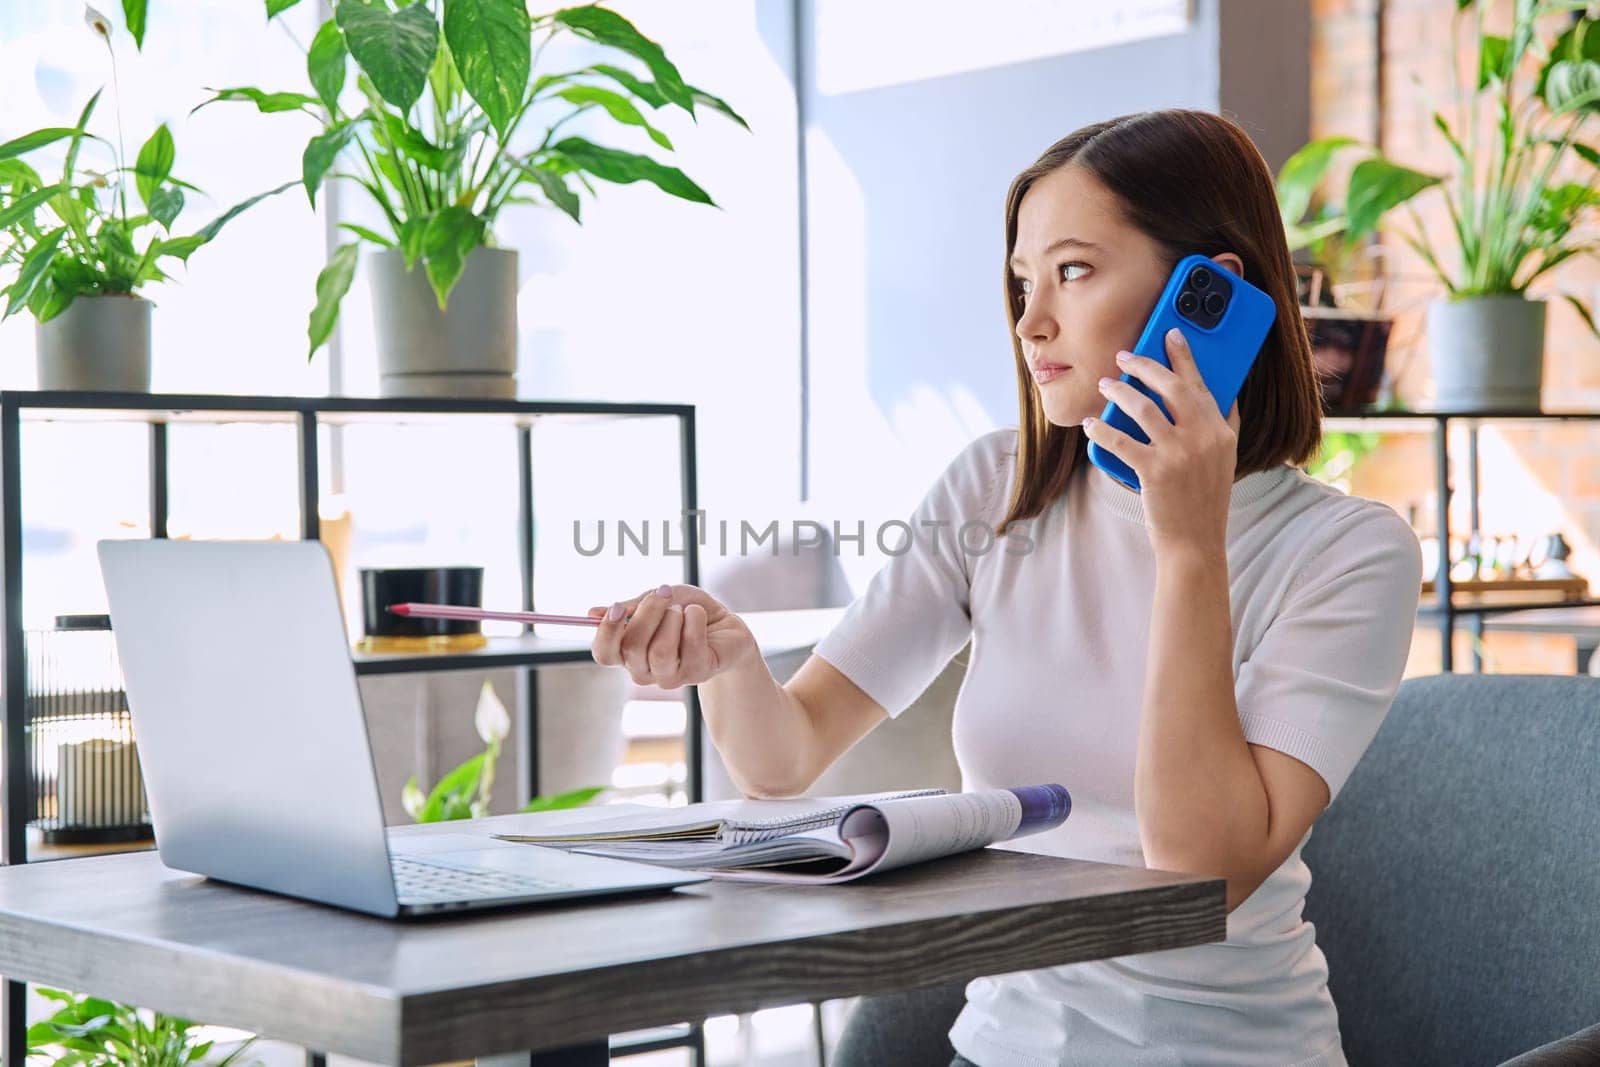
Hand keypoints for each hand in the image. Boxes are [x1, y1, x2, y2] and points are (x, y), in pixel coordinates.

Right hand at [588, 583, 758, 688]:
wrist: (725, 623)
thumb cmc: (686, 612)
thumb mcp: (657, 601)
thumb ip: (630, 607)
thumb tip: (592, 612)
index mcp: (628, 652)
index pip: (604, 653)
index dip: (606, 632)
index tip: (617, 607)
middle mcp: (644, 670)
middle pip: (632, 648)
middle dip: (649, 612)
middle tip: (664, 592)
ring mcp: (670, 676)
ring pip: (660, 650)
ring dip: (673, 618)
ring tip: (684, 610)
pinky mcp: (697, 673)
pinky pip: (690, 645)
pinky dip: (694, 620)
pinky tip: (699, 615)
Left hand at [1082, 326, 1239, 556]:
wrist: (1196, 542)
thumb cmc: (1205, 499)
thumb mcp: (1225, 459)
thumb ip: (1225, 425)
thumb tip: (1222, 394)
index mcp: (1220, 431)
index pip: (1201, 383)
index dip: (1184, 355)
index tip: (1170, 333)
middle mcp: (1203, 437)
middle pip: (1170, 387)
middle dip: (1144, 365)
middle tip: (1124, 357)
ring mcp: (1178, 454)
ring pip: (1142, 408)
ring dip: (1119, 392)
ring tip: (1106, 385)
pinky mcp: (1154, 471)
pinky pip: (1120, 441)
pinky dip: (1102, 429)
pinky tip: (1092, 423)